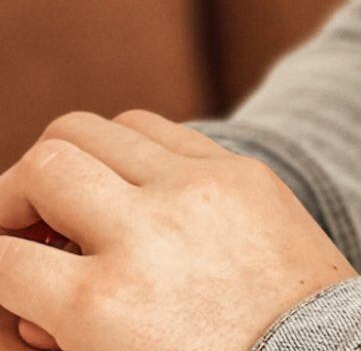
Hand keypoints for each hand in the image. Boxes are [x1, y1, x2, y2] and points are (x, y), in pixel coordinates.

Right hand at [0, 110, 357, 350]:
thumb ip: (54, 330)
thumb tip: (18, 290)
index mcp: (102, 303)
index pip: (1, 261)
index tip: (1, 274)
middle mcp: (146, 232)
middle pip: (43, 165)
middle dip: (13, 197)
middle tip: (17, 230)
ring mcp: (198, 188)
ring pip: (98, 128)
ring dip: (69, 164)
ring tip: (69, 206)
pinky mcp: (239, 169)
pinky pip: (160, 129)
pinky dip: (127, 153)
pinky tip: (128, 190)